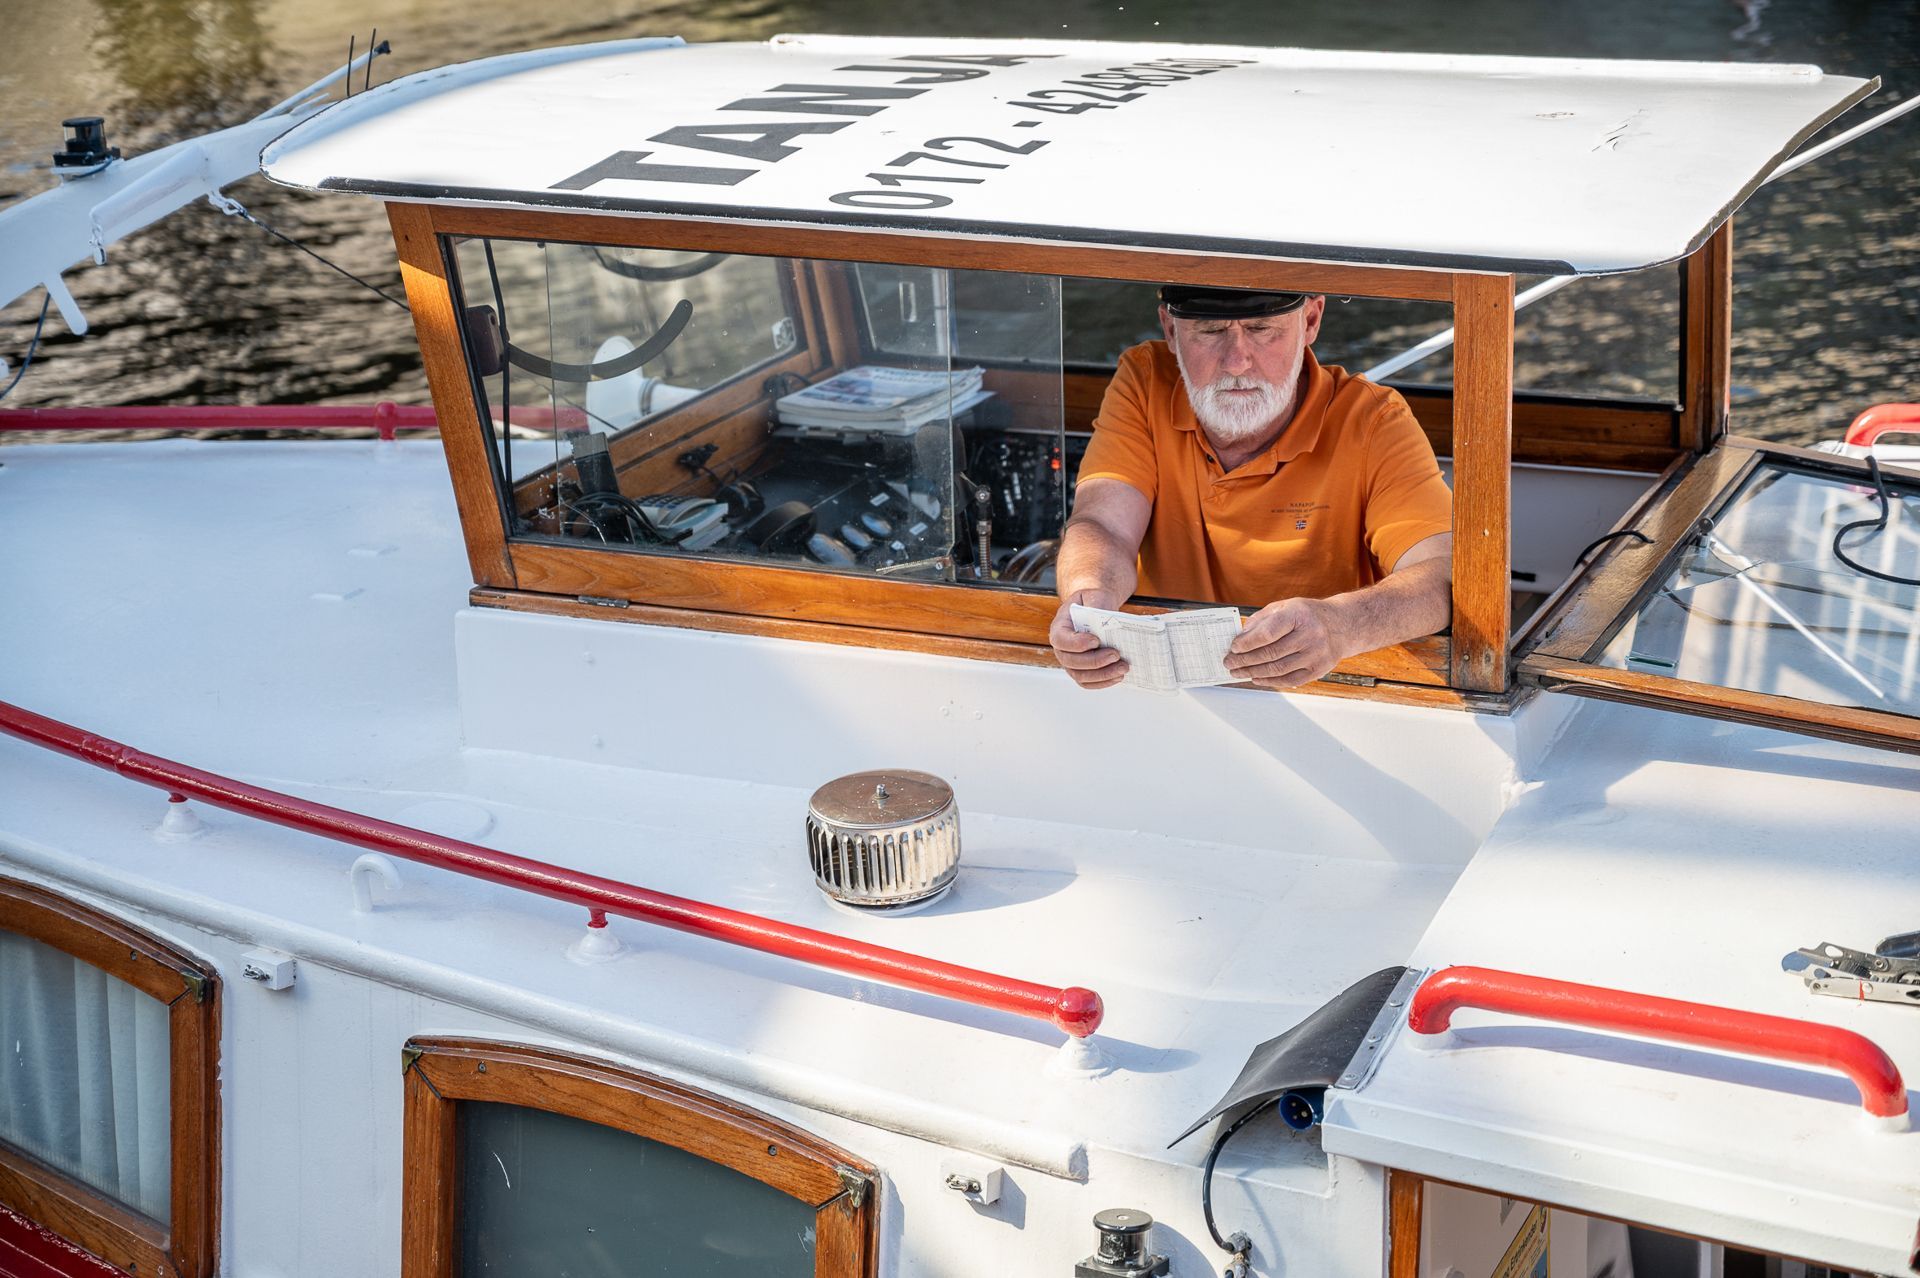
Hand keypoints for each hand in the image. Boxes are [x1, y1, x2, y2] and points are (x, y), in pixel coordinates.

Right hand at [1049, 594, 1128, 689]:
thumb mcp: (1094, 597)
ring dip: (1102, 674)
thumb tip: (1109, 625)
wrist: (1095, 608)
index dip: (1076, 643)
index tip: (1096, 640)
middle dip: (1095, 661)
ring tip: (1122, 668)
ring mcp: (1070, 662)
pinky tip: (1118, 676)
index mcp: (1059, 627)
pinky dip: (1103, 682)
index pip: (1060, 639)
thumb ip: (1098, 607)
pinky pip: (1088, 683)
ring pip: (1080, 676)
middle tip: (1116, 655)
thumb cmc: (1093, 602)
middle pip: (1071, 662)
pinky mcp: (1081, 671)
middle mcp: (1061, 648)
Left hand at [1223, 597, 1346, 687]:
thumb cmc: (1309, 615)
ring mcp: (1316, 654)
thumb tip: (1239, 638)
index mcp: (1299, 615)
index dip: (1247, 643)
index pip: (1268, 633)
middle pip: (1270, 653)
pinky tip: (1256, 678)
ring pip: (1278, 669)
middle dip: (1245, 660)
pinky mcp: (1319, 669)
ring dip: (1253, 672)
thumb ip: (1261, 621)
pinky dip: (1270, 681)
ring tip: (1238, 672)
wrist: (1343, 625)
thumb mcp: (1285, 607)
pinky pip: (1290, 680)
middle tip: (1230, 663)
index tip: (1233, 648)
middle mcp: (1310, 635)